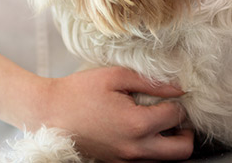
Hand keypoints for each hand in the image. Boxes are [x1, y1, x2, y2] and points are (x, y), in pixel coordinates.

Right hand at [0, 42, 192, 160]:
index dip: (178, 103)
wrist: (46, 113)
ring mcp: (125, 159)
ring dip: (170, 142)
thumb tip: (177, 87)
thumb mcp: (115, 76)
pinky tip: (140, 130)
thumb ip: (150, 82)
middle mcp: (135, 148)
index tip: (170, 95)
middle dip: (186, 132)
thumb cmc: (77, 92)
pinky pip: (146, 160)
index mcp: (136, 124)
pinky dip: (152, 148)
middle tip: (175, 116)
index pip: (177, 117)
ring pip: (166, 159)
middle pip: (182, 150)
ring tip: (158, 122)